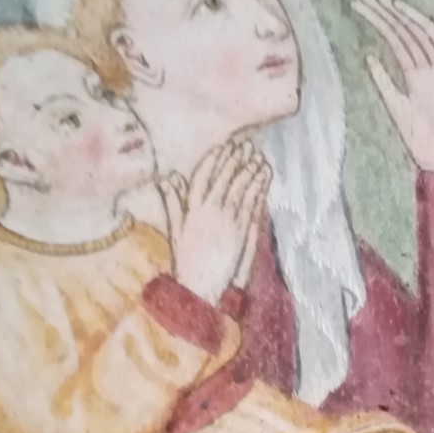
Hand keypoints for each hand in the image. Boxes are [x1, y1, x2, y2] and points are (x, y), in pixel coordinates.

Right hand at [160, 140, 270, 303]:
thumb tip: (168, 178)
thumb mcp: (175, 230)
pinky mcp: (243, 232)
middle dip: (236, 159)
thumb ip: (172, 202)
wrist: (201, 288)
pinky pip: (253, 204)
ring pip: (242, 189)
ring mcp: (228, 222)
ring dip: (251, 170)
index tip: (224, 146)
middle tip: (246, 144)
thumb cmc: (186, 260)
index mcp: (193, 210)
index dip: (215, 159)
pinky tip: (265, 176)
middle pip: (225, 179)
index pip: (204, 177)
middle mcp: (211, 213)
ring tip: (258, 155)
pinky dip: (260, 187)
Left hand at [351, 0, 433, 173]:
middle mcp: (429, 67)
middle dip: (382, 13)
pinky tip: (403, 12)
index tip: (359, 6)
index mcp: (417, 76)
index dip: (378, 22)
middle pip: (404, 33)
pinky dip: (422, 27)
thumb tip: (368, 57)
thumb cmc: (424, 142)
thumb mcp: (397, 108)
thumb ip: (385, 83)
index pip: (395, 41)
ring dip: (397, 15)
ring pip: (417, 34)